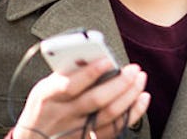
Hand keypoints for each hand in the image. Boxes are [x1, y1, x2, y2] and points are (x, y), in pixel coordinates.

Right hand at [14, 59, 149, 138]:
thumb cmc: (44, 107)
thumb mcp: (45, 87)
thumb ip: (68, 73)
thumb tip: (95, 55)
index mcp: (49, 97)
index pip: (70, 85)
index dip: (90, 72)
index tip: (108, 60)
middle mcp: (63, 116)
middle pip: (95, 100)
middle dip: (119, 83)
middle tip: (134, 69)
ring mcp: (77, 130)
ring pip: (109, 115)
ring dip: (130, 95)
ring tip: (140, 78)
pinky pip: (116, 128)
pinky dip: (133, 112)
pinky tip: (142, 98)